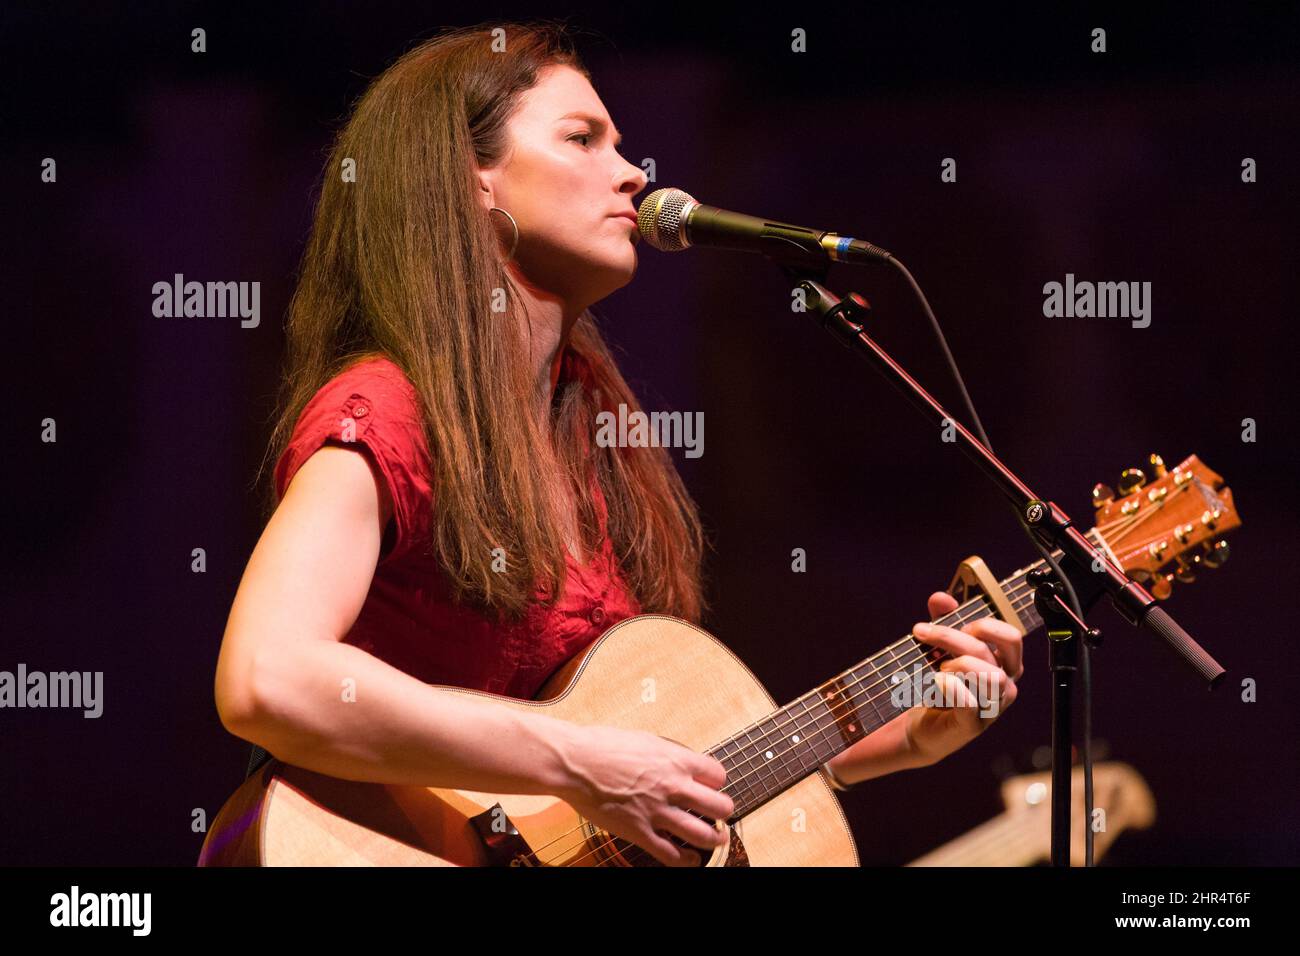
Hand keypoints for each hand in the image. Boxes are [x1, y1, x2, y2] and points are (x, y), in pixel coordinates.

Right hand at [555, 723, 734, 866]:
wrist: (574, 762)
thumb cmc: (601, 745)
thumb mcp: (644, 739)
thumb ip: (665, 754)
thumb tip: (676, 760)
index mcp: (675, 760)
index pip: (717, 774)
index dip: (716, 782)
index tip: (711, 786)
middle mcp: (672, 786)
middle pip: (720, 806)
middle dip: (723, 812)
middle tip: (720, 814)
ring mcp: (657, 811)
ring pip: (703, 834)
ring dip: (714, 839)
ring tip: (716, 839)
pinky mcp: (639, 831)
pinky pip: (671, 854)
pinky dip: (685, 860)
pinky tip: (689, 859)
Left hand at [902, 591, 1023, 766]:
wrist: (918, 726)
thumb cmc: (935, 686)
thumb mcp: (938, 647)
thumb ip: (943, 620)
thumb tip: (942, 598)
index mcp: (1003, 664)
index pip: (1011, 637)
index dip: (984, 625)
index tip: (956, 624)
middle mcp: (1004, 685)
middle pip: (989, 651)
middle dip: (953, 637)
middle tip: (923, 634)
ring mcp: (992, 707)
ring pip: (989, 676)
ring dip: (958, 664)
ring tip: (937, 668)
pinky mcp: (973, 724)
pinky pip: (971, 702)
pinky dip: (951, 686)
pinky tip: (936, 682)